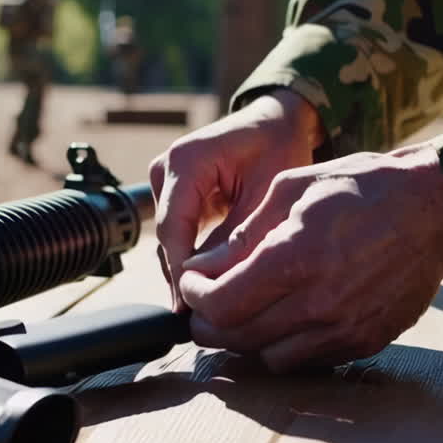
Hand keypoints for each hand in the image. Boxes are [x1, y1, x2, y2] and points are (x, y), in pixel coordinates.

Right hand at [149, 89, 323, 312]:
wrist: (277, 122)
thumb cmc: (277, 147)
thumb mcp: (265, 194)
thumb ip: (239, 237)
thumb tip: (217, 282)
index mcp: (185, 161)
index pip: (173, 228)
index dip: (182, 272)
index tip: (193, 307)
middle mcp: (165, 168)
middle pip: (167, 237)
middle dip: (185, 277)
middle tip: (202, 320)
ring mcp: (166, 181)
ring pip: (171, 239)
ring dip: (188, 270)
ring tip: (209, 310)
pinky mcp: (174, 193)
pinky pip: (179, 233)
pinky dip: (194, 258)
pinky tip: (211, 287)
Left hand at [178, 144, 442, 371]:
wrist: (435, 208)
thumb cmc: (364, 186)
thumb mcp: (294, 189)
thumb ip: (244, 234)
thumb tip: (202, 268)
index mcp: (295, 258)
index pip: (219, 304)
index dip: (194, 296)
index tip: (194, 280)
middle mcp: (319, 303)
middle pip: (237, 339)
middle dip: (209, 322)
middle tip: (206, 302)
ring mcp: (345, 329)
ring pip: (269, 359)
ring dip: (247, 338)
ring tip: (248, 309)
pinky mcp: (366, 342)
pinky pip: (308, 361)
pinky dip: (287, 345)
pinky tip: (289, 316)